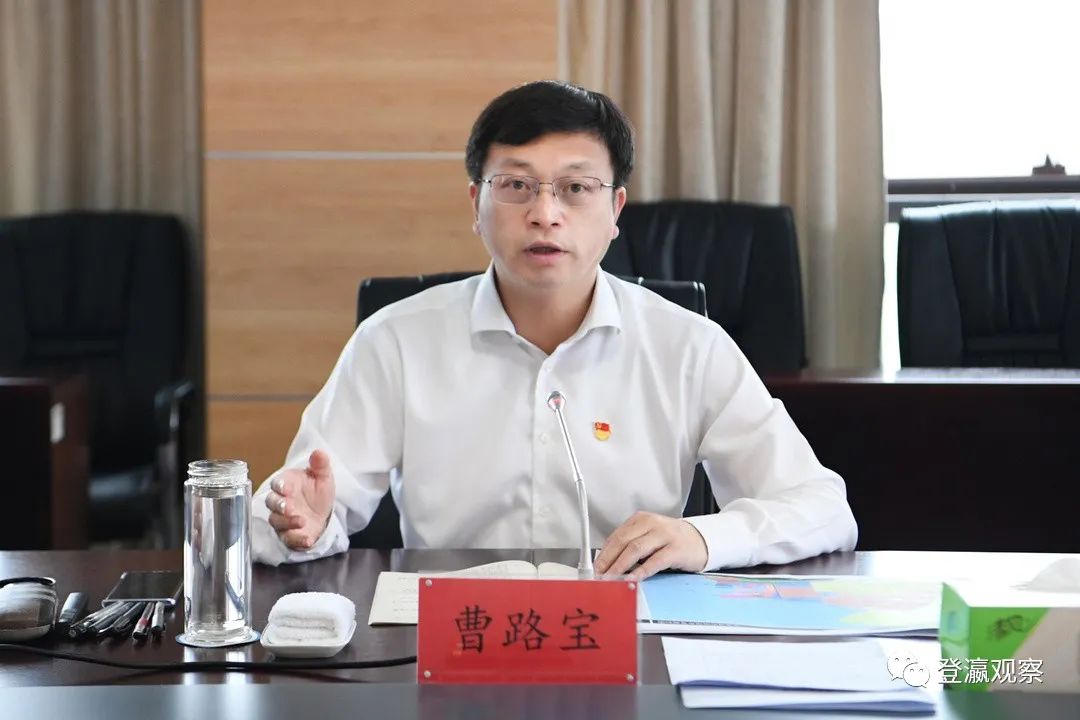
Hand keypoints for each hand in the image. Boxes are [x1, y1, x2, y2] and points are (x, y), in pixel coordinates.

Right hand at [263, 449, 335, 549]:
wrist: (323, 512)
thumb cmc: (317, 491)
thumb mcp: (323, 477)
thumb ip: (320, 465)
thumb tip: (319, 452)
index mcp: (286, 485)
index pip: (277, 484)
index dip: (279, 485)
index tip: (285, 487)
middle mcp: (280, 503)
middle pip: (271, 503)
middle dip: (279, 505)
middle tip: (288, 506)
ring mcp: (283, 520)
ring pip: (277, 522)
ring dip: (287, 522)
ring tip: (302, 521)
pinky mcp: (289, 535)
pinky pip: (288, 540)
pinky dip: (297, 541)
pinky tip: (307, 540)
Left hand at [593, 511, 707, 579]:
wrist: (701, 540)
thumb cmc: (672, 541)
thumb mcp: (650, 537)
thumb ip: (631, 545)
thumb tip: (608, 563)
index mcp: (641, 520)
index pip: (616, 536)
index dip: (603, 553)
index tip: (595, 568)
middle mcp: (652, 524)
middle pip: (623, 541)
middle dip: (608, 560)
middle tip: (599, 575)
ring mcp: (665, 535)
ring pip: (636, 549)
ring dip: (620, 566)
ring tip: (611, 578)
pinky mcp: (676, 549)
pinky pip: (655, 560)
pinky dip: (642, 571)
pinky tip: (634, 578)